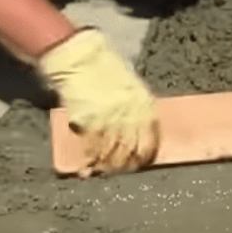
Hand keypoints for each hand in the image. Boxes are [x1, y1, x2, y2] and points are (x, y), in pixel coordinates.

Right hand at [37, 29, 158, 177]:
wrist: (80, 59)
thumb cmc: (106, 69)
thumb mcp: (131, 86)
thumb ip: (137, 106)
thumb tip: (141, 127)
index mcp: (144, 105)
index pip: (151, 138)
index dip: (147, 155)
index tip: (142, 163)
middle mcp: (130, 115)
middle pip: (132, 149)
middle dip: (129, 164)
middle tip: (124, 172)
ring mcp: (109, 120)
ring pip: (112, 152)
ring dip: (109, 166)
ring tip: (106, 173)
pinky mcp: (87, 122)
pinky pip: (91, 147)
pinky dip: (90, 160)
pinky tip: (88, 168)